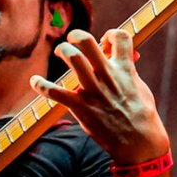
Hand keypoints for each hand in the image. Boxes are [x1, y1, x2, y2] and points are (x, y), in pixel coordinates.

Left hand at [32, 27, 169, 164]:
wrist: (139, 142)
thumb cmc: (141, 116)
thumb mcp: (140, 87)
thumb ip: (130, 70)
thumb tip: (130, 55)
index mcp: (124, 69)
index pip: (121, 37)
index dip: (111, 34)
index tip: (105, 42)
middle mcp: (107, 76)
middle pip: (88, 42)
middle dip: (77, 35)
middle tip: (72, 40)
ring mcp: (93, 91)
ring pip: (73, 59)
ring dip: (63, 50)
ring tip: (60, 52)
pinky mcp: (81, 107)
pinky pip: (56, 93)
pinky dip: (41, 85)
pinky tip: (35, 81)